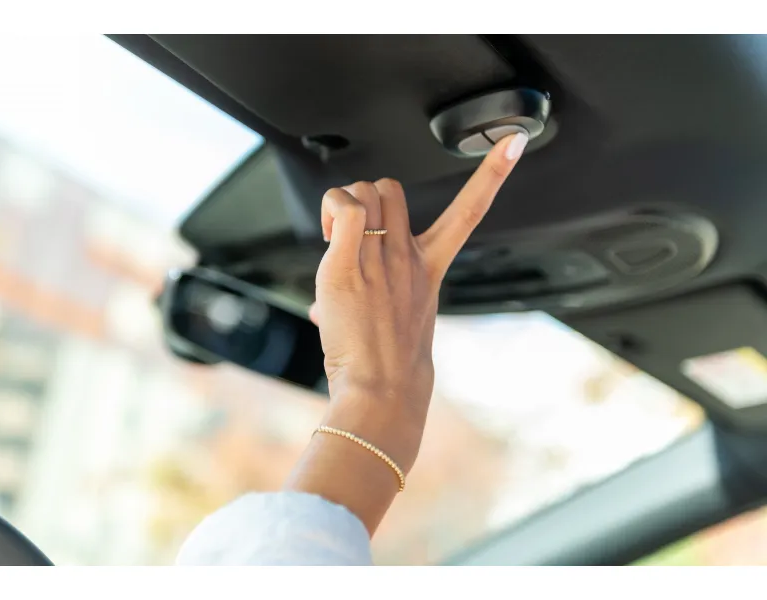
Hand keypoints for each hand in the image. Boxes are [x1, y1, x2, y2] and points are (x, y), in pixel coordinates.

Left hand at [287, 132, 527, 532]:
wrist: (384, 391)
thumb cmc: (390, 362)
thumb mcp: (397, 322)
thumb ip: (369, 299)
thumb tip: (320, 308)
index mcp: (430, 266)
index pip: (470, 211)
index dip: (493, 173)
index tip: (515, 140)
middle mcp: (410, 256)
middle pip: (392, 187)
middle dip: (367, 199)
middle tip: (351, 235)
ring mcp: (381, 259)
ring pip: (363, 191)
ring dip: (342, 206)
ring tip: (334, 242)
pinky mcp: (347, 266)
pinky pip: (345, 209)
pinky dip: (331, 211)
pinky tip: (327, 238)